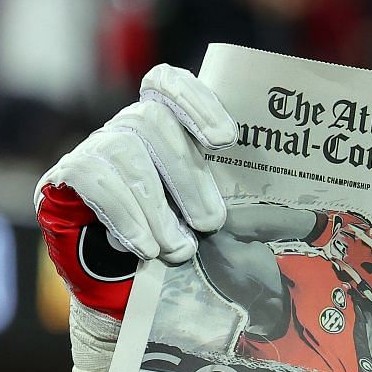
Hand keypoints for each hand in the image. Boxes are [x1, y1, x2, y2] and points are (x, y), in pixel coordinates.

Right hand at [36, 64, 237, 317]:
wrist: (120, 288)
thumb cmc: (176, 244)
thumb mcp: (213, 221)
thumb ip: (245, 208)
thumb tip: (307, 220)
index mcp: (164, 128)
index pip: (166, 83)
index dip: (193, 99)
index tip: (225, 139)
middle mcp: (124, 130)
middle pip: (151, 121)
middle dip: (188, 174)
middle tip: (212, 223)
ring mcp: (91, 150)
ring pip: (124, 153)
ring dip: (157, 207)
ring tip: (179, 249)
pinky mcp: (64, 179)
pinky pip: (94, 181)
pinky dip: (125, 216)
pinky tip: (144, 247)